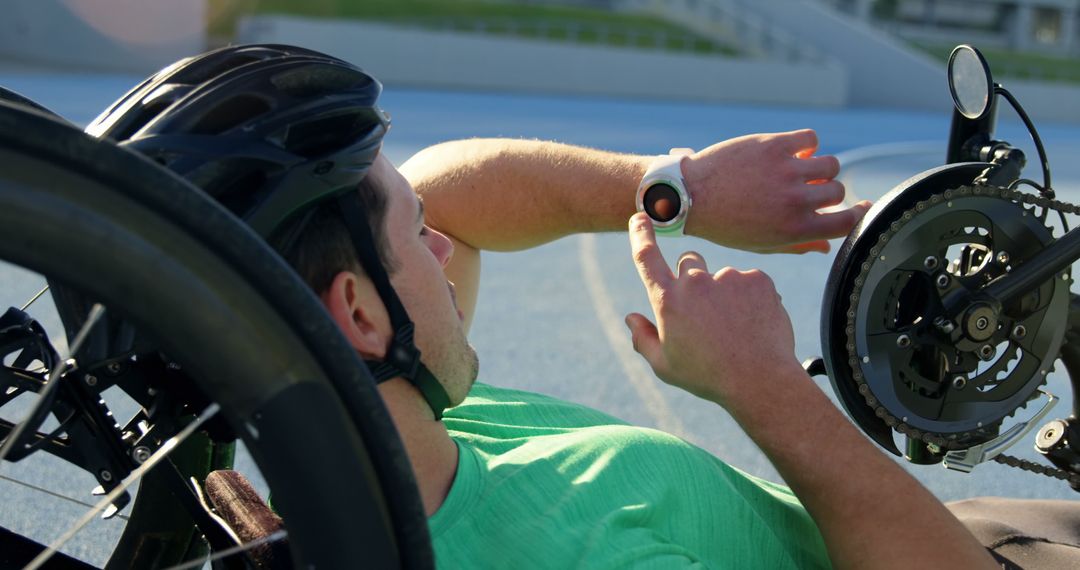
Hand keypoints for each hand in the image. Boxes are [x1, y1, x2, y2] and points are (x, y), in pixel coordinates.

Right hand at [624, 213, 803, 407]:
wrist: (760, 381)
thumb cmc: (707, 377)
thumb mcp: (665, 366)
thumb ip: (643, 339)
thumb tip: (631, 318)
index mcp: (668, 300)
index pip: (646, 257)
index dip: (641, 234)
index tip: (640, 217)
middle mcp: (695, 282)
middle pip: (688, 260)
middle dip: (692, 276)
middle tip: (705, 310)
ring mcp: (729, 277)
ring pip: (722, 276)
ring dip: (725, 293)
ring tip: (736, 327)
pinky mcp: (758, 279)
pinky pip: (750, 282)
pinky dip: (751, 298)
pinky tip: (754, 323)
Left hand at [681, 129, 870, 253]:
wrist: (690, 197)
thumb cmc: (725, 224)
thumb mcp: (761, 244)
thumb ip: (798, 245)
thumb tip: (827, 246)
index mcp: (795, 229)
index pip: (848, 221)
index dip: (858, 213)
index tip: (861, 205)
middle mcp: (795, 201)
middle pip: (837, 190)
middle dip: (827, 191)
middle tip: (807, 190)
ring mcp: (786, 171)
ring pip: (829, 164)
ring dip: (819, 167)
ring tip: (800, 170)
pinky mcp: (774, 146)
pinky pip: (810, 138)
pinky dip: (806, 144)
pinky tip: (791, 151)